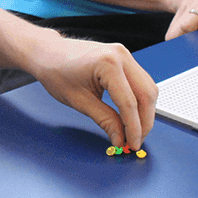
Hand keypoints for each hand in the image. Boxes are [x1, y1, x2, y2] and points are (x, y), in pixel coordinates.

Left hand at [24, 38, 156, 149]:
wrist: (48, 53)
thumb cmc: (57, 72)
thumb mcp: (79, 101)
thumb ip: (105, 120)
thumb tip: (120, 138)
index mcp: (108, 64)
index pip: (129, 103)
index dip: (134, 128)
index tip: (133, 144)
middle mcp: (121, 56)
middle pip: (146, 94)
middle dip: (145, 121)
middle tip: (136, 141)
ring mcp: (125, 55)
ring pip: (148, 88)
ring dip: (145, 111)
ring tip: (135, 131)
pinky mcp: (125, 58)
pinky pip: (141, 82)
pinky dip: (140, 100)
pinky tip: (132, 115)